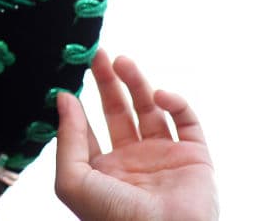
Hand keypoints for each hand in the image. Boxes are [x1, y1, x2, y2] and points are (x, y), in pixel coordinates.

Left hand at [54, 49, 217, 220]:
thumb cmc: (112, 217)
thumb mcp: (73, 179)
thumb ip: (67, 137)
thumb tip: (63, 97)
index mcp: (103, 170)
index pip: (89, 129)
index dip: (80, 105)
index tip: (70, 76)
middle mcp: (133, 161)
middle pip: (118, 111)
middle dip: (107, 82)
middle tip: (97, 53)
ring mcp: (164, 157)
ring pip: (151, 110)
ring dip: (137, 83)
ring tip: (122, 60)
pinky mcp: (194, 156)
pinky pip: (187, 122)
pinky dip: (176, 103)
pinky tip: (158, 95)